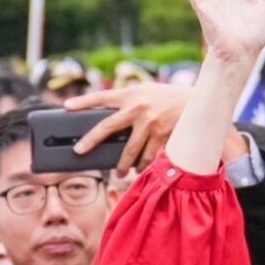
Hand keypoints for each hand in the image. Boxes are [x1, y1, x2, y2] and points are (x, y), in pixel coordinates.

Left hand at [67, 82, 192, 175]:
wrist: (198, 102)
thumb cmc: (166, 98)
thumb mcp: (145, 92)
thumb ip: (127, 101)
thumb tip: (106, 119)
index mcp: (130, 94)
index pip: (101, 97)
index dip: (83, 101)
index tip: (66, 107)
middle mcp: (137, 108)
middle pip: (107, 128)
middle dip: (91, 141)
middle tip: (79, 151)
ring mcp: (149, 123)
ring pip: (129, 150)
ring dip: (124, 164)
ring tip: (121, 173)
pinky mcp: (162, 136)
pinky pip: (148, 156)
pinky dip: (143, 164)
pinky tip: (140, 169)